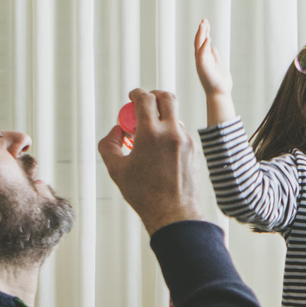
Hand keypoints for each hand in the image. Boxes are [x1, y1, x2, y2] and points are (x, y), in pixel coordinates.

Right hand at [97, 88, 205, 233]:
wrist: (173, 213)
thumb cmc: (144, 195)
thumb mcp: (116, 169)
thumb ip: (109, 145)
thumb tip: (116, 131)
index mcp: (151, 133)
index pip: (145, 98)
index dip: (136, 93)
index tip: (132, 97)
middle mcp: (172, 133)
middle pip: (167, 98)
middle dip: (154, 96)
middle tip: (145, 103)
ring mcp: (187, 141)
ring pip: (175, 117)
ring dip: (163, 118)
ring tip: (150, 136)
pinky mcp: (195, 151)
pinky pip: (182, 134)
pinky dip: (172, 135)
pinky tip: (162, 152)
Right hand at [192, 18, 230, 98]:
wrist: (220, 94)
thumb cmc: (219, 82)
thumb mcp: (218, 65)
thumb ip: (215, 56)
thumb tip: (213, 47)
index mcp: (205, 58)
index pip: (202, 42)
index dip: (204, 32)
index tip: (206, 22)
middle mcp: (201, 60)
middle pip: (199, 42)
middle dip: (201, 30)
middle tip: (204, 19)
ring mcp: (201, 64)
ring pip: (199, 46)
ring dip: (201, 35)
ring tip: (203, 24)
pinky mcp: (203, 68)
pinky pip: (202, 56)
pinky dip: (204, 47)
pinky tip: (208, 38)